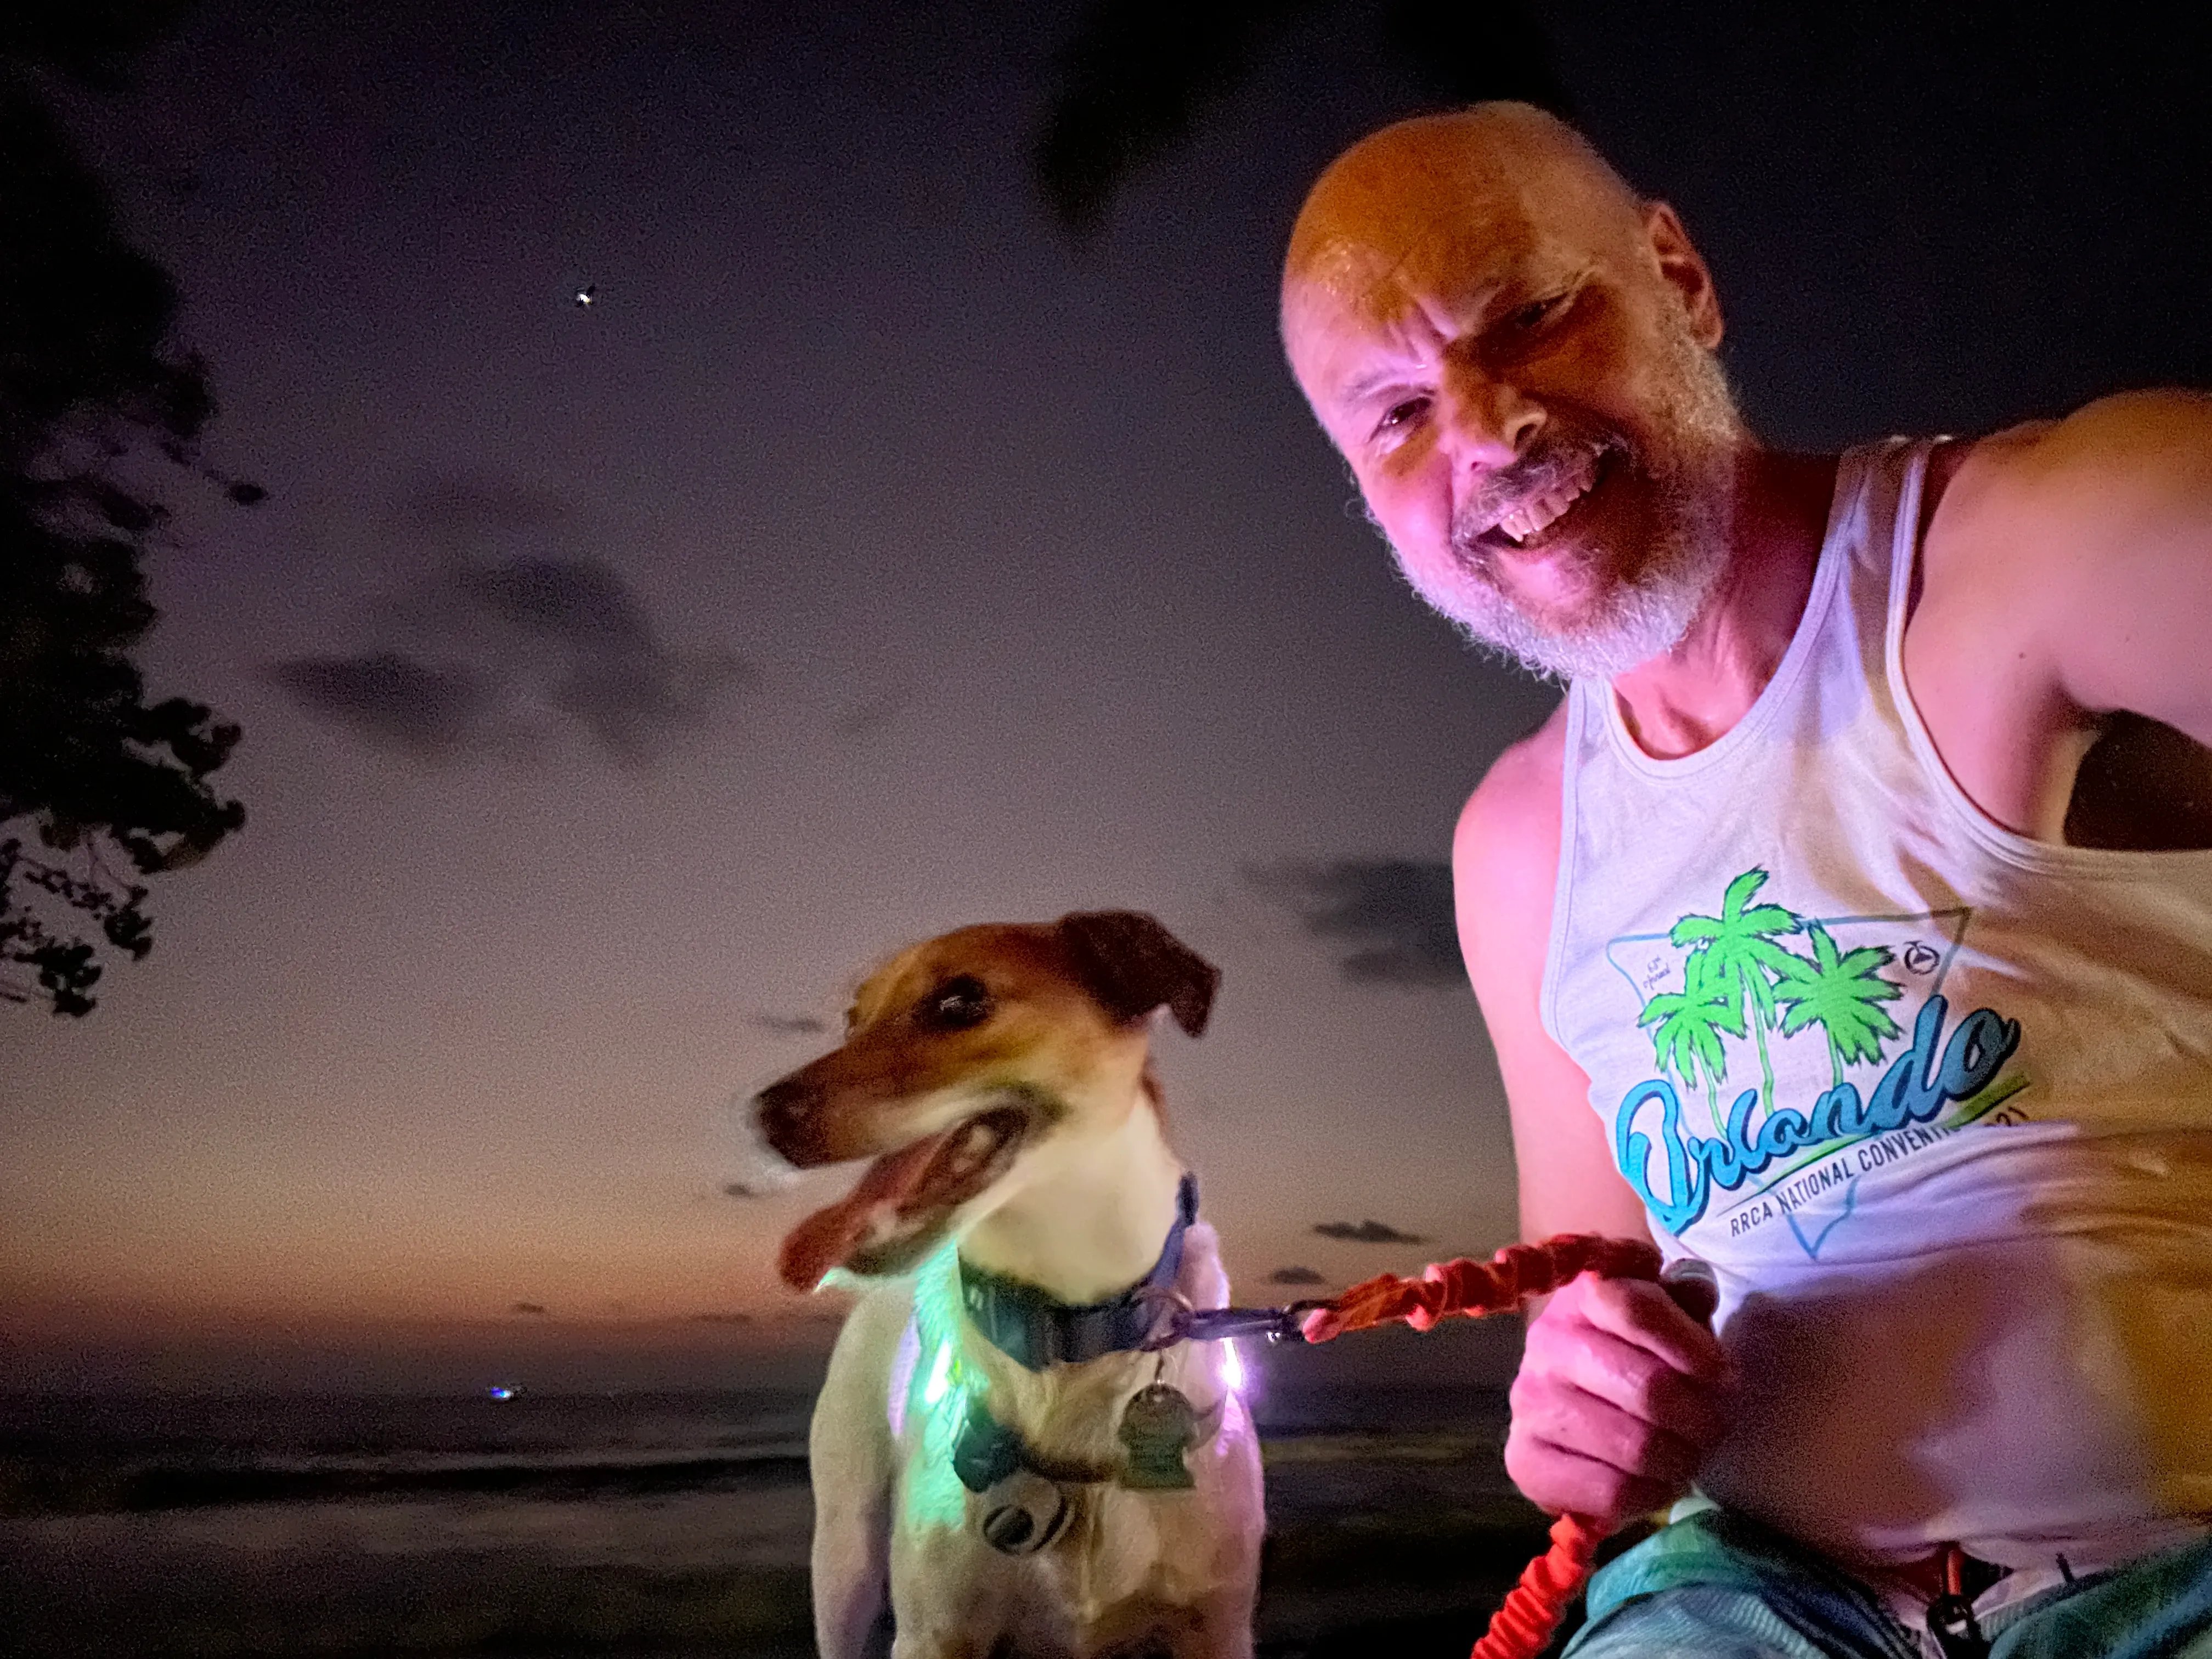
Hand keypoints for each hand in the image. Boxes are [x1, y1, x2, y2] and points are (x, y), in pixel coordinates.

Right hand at [1503, 1268, 1732, 1528]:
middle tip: (1715, 1428)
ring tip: (1689, 1455)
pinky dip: (1649, 1495)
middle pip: (1648, 1387)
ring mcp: (1530, 1403)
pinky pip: (1609, 1491)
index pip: (1637, 1309)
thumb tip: (1698, 1289)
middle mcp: (1546, 1344)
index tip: (1723, 1376)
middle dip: (1701, 1417)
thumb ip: (1685, 1297)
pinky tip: (1657, 1481)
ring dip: (1681, 1460)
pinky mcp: (1524, 1460)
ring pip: (1635, 1447)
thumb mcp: (1664, 1310)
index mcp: (1580, 1296)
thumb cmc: (1632, 1349)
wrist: (1571, 1395)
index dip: (1693, 1347)